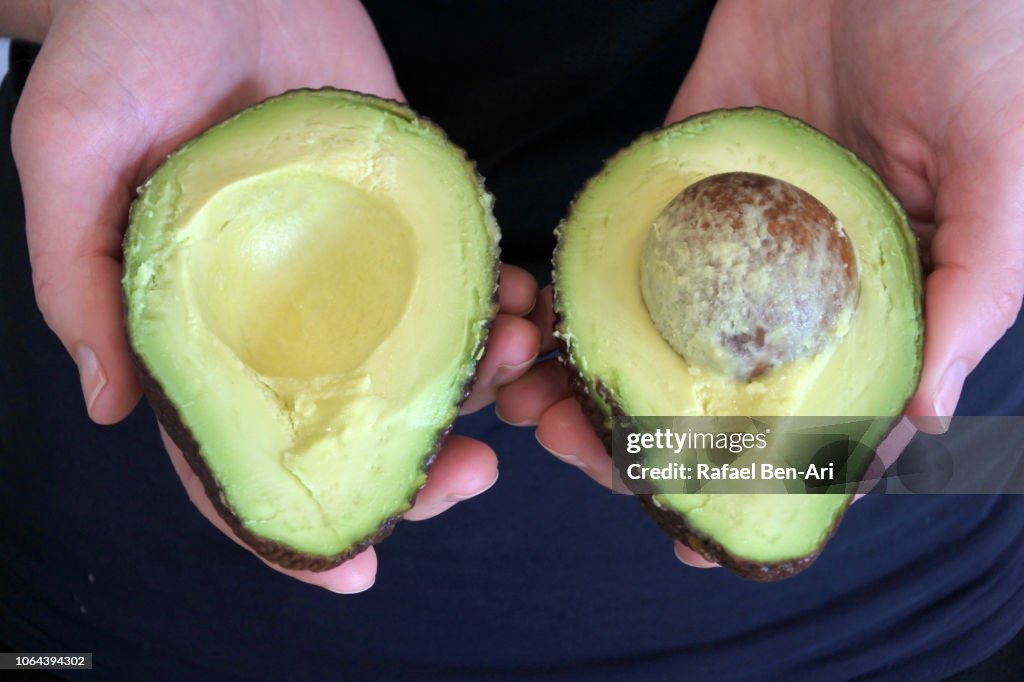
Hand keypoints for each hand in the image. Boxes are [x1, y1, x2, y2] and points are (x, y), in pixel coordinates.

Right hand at [11, 0, 538, 589]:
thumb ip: (82, 284)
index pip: (240, 451)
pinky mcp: (403, 209)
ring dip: (474, 384)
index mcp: (204, 326)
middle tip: (468, 475)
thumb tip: (113, 407)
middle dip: (414, 467)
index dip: (286, 522)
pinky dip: (493, 304)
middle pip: (350, 425)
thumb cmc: (121, 51)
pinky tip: (518, 309)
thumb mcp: (69, 161)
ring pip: (417, 360)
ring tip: (511, 366)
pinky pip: (455, 275)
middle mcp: (286, 313)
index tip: (352, 571)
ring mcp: (352, 266)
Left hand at [500, 0, 1023, 567]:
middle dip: (646, 438)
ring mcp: (731, 230)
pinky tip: (539, 325)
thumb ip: (974, 287)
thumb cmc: (979, 35)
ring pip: (653, 332)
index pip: (811, 420)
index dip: (756, 487)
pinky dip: (576, 289)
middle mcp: (796, 281)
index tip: (691, 535)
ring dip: (594, 379)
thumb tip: (923, 415)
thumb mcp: (1003, 163)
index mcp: (874, 299)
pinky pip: (620, 242)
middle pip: (712, 390)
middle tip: (587, 463)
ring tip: (542, 408)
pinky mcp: (679, 172)